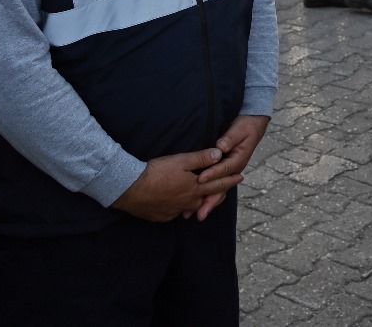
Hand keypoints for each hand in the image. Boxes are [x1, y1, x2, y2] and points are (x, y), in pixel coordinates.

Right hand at [113, 147, 241, 222]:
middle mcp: (188, 202)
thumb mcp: (181, 161)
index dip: (230, 180)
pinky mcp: (162, 216)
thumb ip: (201, 158)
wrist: (131, 188)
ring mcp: (175, 211)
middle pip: (208, 198)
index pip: (218, 184)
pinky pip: (177, 213)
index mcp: (195, 188)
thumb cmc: (157, 172)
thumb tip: (220, 154)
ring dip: (199, 203)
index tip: (241, 177)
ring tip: (204, 199)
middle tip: (226, 190)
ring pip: (192, 207)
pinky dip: (182, 208)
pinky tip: (181, 207)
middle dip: (218, 193)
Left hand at [190, 114, 270, 220]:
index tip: (200, 179)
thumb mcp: (239, 129)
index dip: (212, 174)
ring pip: (219, 192)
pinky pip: (216, 188)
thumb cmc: (246, 127)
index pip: (224, 169)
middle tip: (199, 213)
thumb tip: (220, 146)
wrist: (254, 127)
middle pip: (221, 188)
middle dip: (210, 201)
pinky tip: (197, 205)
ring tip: (196, 216)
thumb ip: (229, 138)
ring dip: (208, 204)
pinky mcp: (224, 173)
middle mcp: (235, 169)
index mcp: (239, 159)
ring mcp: (230, 173)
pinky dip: (207, 197)